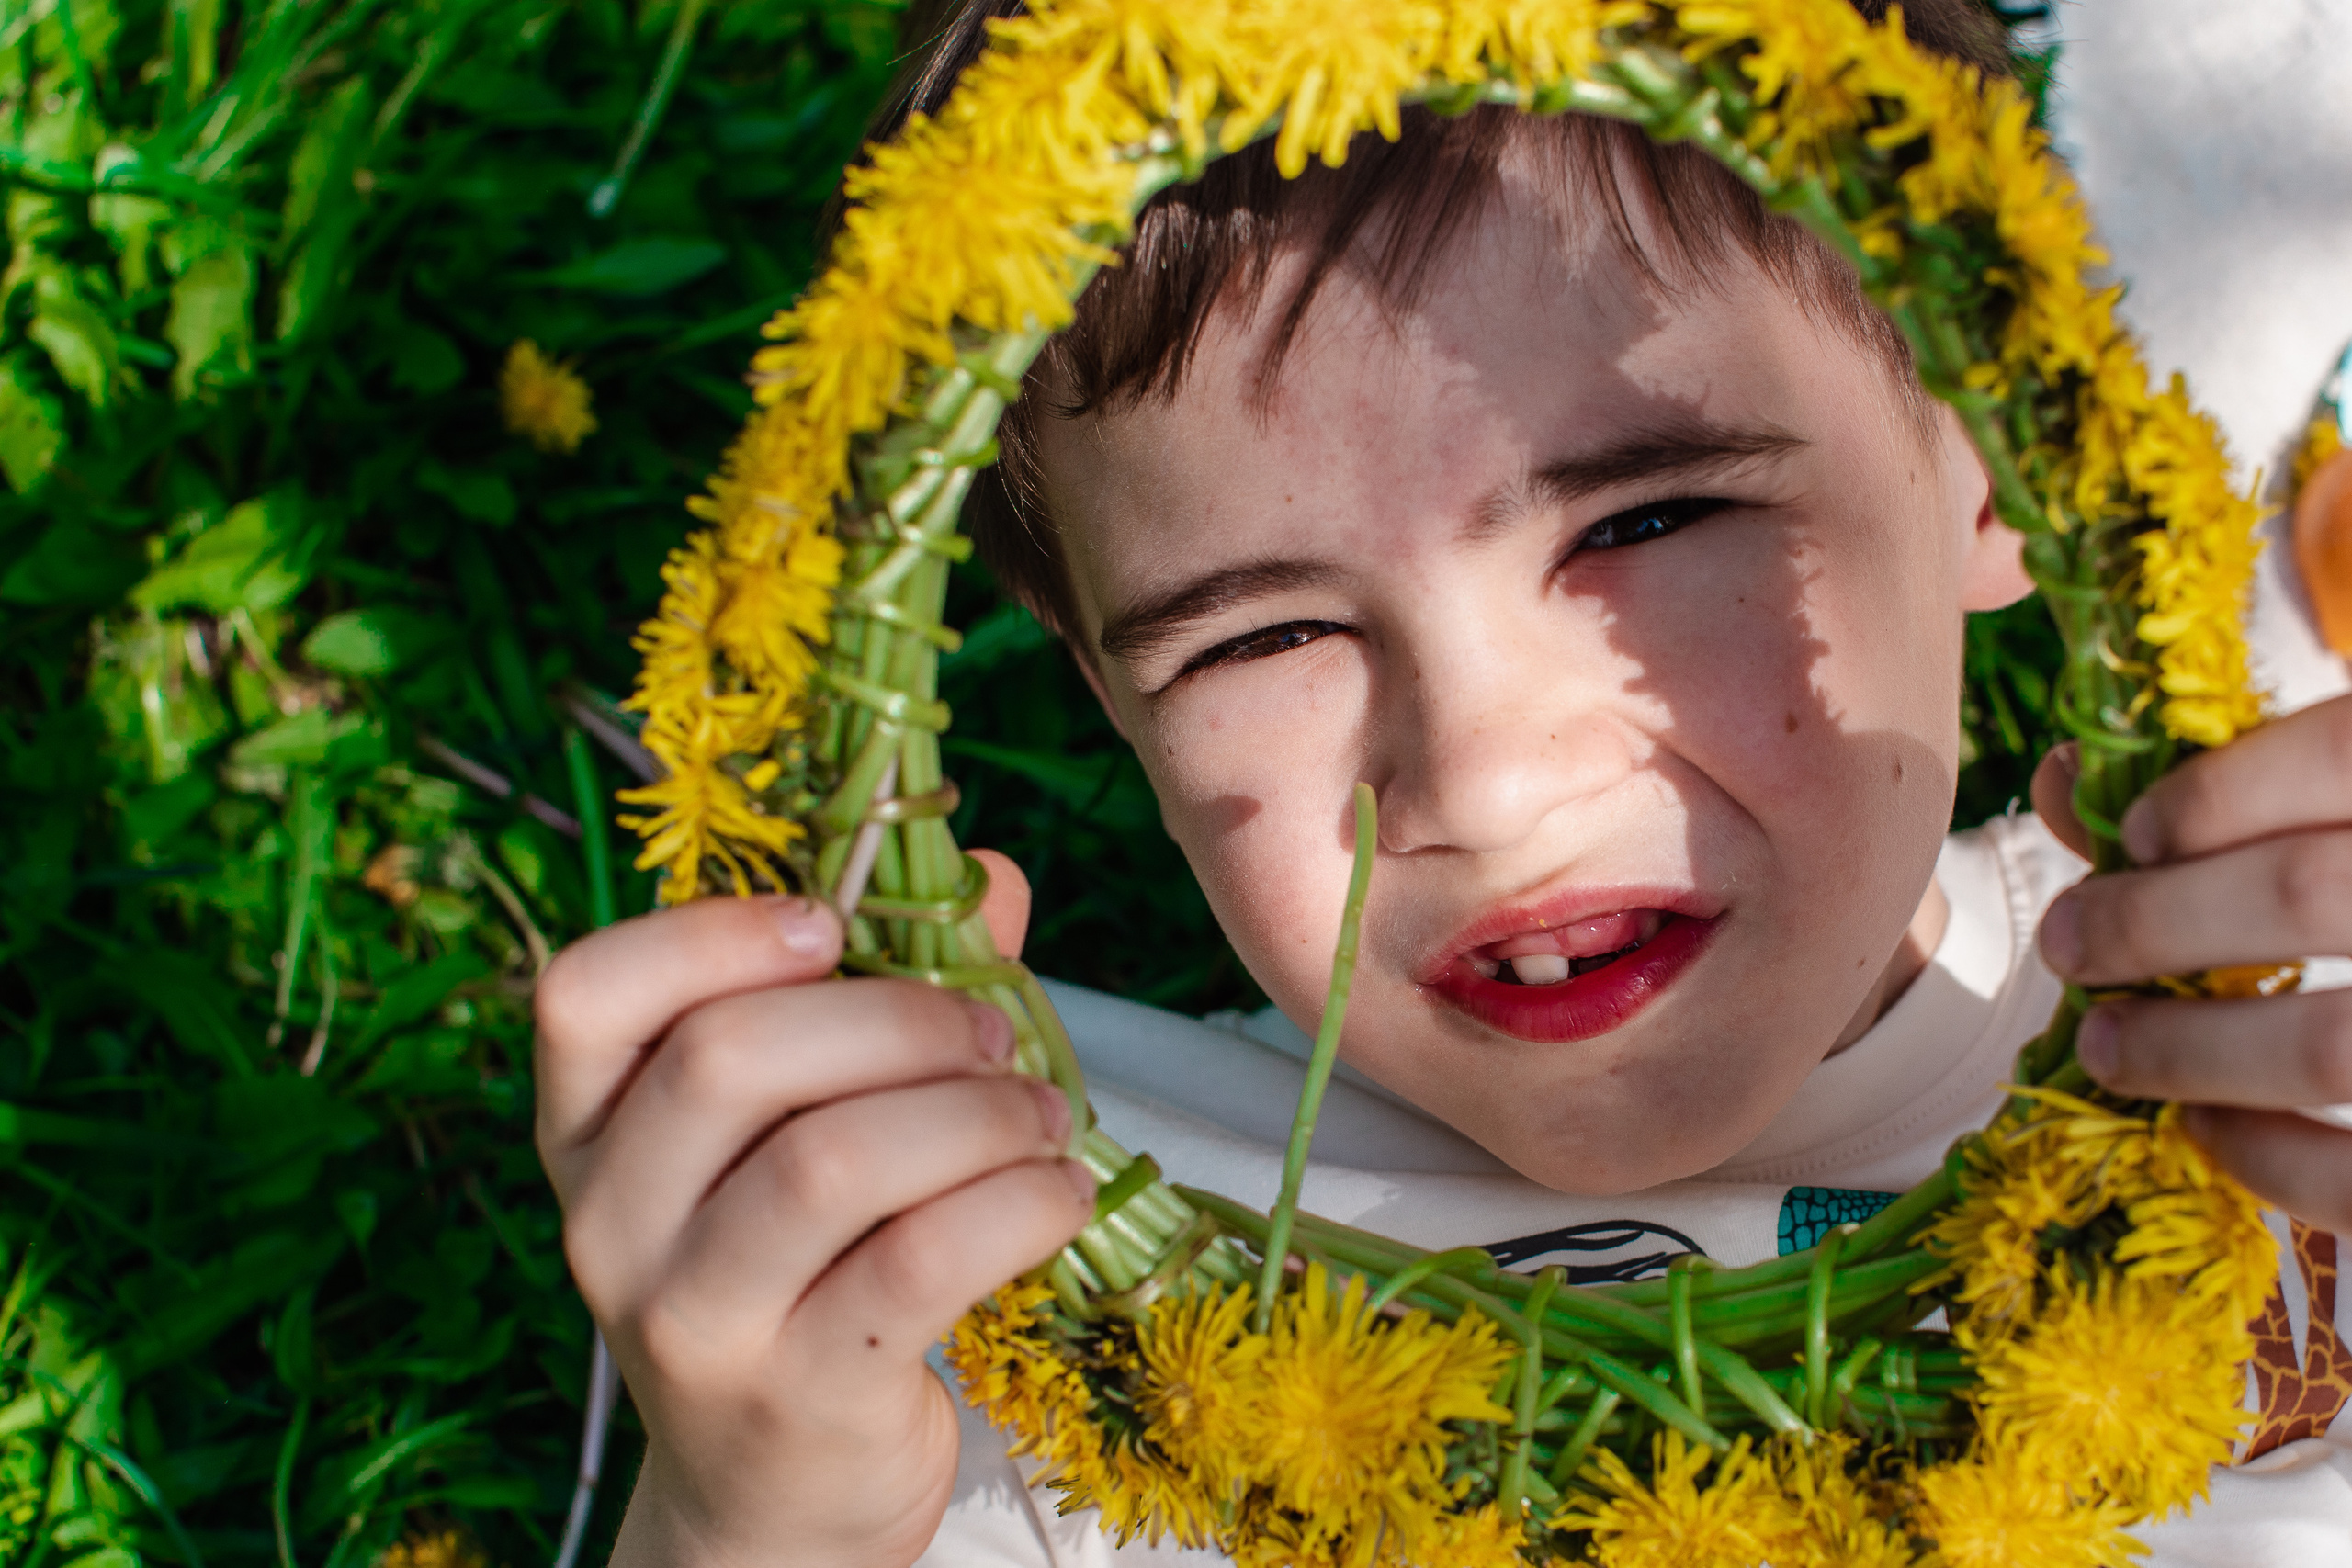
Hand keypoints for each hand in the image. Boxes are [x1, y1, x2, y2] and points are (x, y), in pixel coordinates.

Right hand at [533, 853, 1093, 1567]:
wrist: (776, 1498)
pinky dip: (1016, 1204)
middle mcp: (611, 1227)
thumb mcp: (805, 1130)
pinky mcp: (796, 1399)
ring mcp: (693, 1324)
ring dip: (972, 1111)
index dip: (711, 933)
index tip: (834, 923)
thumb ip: (888, 991)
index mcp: (589, 1133)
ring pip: (831, 1162)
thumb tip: (991, 879)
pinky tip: (1057, 1194)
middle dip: (897, 1019)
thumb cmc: (801, 1272)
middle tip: (992, 1031)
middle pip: (730, 1060)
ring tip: (1040, 1115)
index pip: (585, 995)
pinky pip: (918, 1261)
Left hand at [2031, 693, 2351, 1228]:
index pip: (2348, 749)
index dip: (2218, 792)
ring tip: (2105, 1044)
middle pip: (2308, 892)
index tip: (2132, 835)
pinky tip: (2205, 1123)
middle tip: (2071, 945)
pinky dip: (2265, 1152)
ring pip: (2331, 1044)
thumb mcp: (2343, 825)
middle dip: (2153, 923)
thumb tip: (2063, 781)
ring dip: (2186, 1047)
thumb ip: (2229, 796)